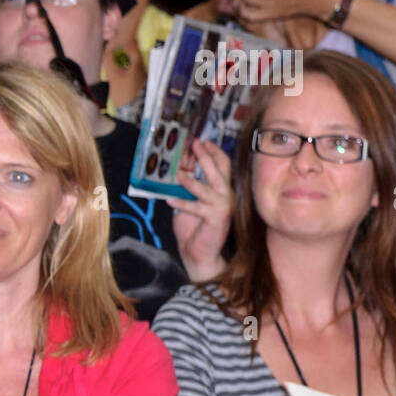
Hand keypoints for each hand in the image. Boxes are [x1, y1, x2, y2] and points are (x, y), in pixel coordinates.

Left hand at [167, 138, 231, 281]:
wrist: (200, 253)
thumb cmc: (194, 228)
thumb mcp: (190, 202)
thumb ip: (188, 187)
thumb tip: (178, 169)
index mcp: (222, 190)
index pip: (223, 166)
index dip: (214, 152)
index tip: (203, 142)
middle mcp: (226, 196)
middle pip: (219, 171)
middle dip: (206, 156)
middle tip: (195, 144)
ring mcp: (223, 207)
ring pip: (207, 188)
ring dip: (190, 180)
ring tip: (178, 173)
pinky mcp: (216, 219)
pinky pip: (196, 207)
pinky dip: (182, 204)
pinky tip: (169, 201)